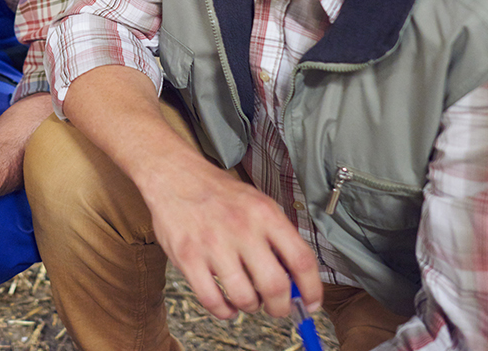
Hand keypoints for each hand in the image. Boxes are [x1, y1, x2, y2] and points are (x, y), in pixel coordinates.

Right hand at [142, 155, 320, 321]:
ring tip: (248, 300)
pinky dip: (224, 311)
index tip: (310, 302)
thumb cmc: (219, 194)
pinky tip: (226, 304)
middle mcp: (241, 228)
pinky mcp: (187, 257)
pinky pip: (212, 300)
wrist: (175, 175)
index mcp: (265, 214)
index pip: (301, 260)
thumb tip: (296, 279)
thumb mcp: (257, 203)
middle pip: (275, 286)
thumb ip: (277, 237)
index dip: (311, 289)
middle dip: (281, 307)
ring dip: (251, 307)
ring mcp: (212, 244)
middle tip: (277, 308)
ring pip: (244, 297)